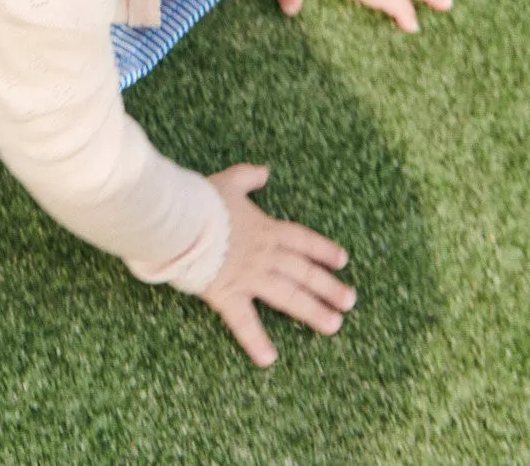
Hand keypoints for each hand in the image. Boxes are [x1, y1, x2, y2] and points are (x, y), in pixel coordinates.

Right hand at [197, 164, 353, 367]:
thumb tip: (264, 171)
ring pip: (288, 296)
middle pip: (303, 272)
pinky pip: (243, 322)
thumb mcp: (229, 182)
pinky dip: (256, 341)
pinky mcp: (227, 294)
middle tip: (349, 301)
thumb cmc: (202, 200)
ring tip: (333, 326)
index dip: (323, 250)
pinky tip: (269, 358)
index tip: (342, 261)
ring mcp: (248, 276)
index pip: (302, 240)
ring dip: (312, 311)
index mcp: (265, 228)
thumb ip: (248, 177)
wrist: (179, 220)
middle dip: (328, 287)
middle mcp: (264, 255)